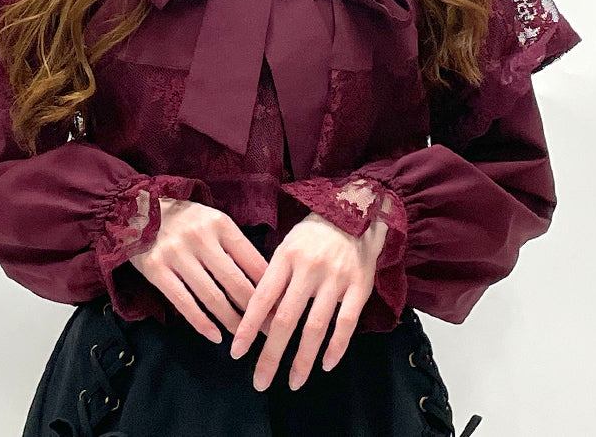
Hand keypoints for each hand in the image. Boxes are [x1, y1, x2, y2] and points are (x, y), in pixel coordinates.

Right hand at [129, 197, 272, 343]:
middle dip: (256, 311)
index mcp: (221, 224)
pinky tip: (215, 336)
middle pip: (235, 282)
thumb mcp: (213, 221)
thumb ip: (234, 246)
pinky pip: (184, 302)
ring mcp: (177, 254)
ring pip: (212, 296)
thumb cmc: (185, 219)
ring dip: (231, 321)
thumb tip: (264, 279)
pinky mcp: (156, 269)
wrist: (138, 207)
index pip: (252, 261)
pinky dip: (201, 322)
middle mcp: (201, 238)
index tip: (282, 308)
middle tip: (270, 330)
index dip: (270, 288)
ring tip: (243, 337)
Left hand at [228, 210, 388, 391]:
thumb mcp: (287, 246)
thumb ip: (274, 277)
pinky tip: (326, 365)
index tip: (236, 352)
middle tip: (260, 381)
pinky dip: (336, 347)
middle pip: (286, 319)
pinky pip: (346, 323)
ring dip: (302, 359)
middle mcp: (308, 269)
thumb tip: (257, 315)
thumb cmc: (314, 234)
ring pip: (315, 326)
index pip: (262, 298)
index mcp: (286, 258)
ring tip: (293, 382)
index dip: (248, 327)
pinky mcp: (359, 287)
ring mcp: (335, 279)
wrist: (355, 212)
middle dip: (271, 354)